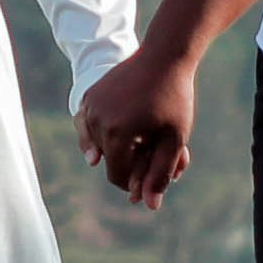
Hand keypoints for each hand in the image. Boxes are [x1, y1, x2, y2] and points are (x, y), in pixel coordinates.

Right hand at [75, 48, 198, 210]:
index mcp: (116, 134)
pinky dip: (102, 131)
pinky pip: (89, 124)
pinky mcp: (89, 96)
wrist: (164, 56)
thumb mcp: (173, 139)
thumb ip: (160, 174)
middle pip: (107, 161)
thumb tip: (149, 206)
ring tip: (142, 137)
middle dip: (130, 163)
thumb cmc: (173, 98)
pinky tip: (119, 128)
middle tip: (154, 150)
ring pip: (97, 144)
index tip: (153, 175)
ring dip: (116, 147)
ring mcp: (89, 106)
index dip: (136, 182)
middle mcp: (96, 121)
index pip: (117, 176)